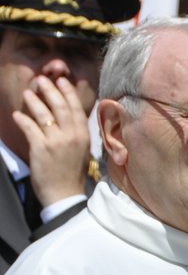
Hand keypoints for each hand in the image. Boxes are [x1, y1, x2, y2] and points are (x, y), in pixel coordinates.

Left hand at [14, 76, 91, 205]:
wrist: (65, 194)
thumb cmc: (73, 174)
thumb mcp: (82, 151)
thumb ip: (76, 134)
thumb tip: (67, 119)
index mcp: (84, 135)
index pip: (76, 108)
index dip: (68, 92)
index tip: (61, 81)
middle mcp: (72, 136)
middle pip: (60, 106)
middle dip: (50, 90)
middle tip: (41, 79)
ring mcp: (56, 142)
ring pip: (44, 114)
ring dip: (34, 101)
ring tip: (26, 92)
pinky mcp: (41, 149)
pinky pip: (29, 128)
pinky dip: (22, 119)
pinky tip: (17, 115)